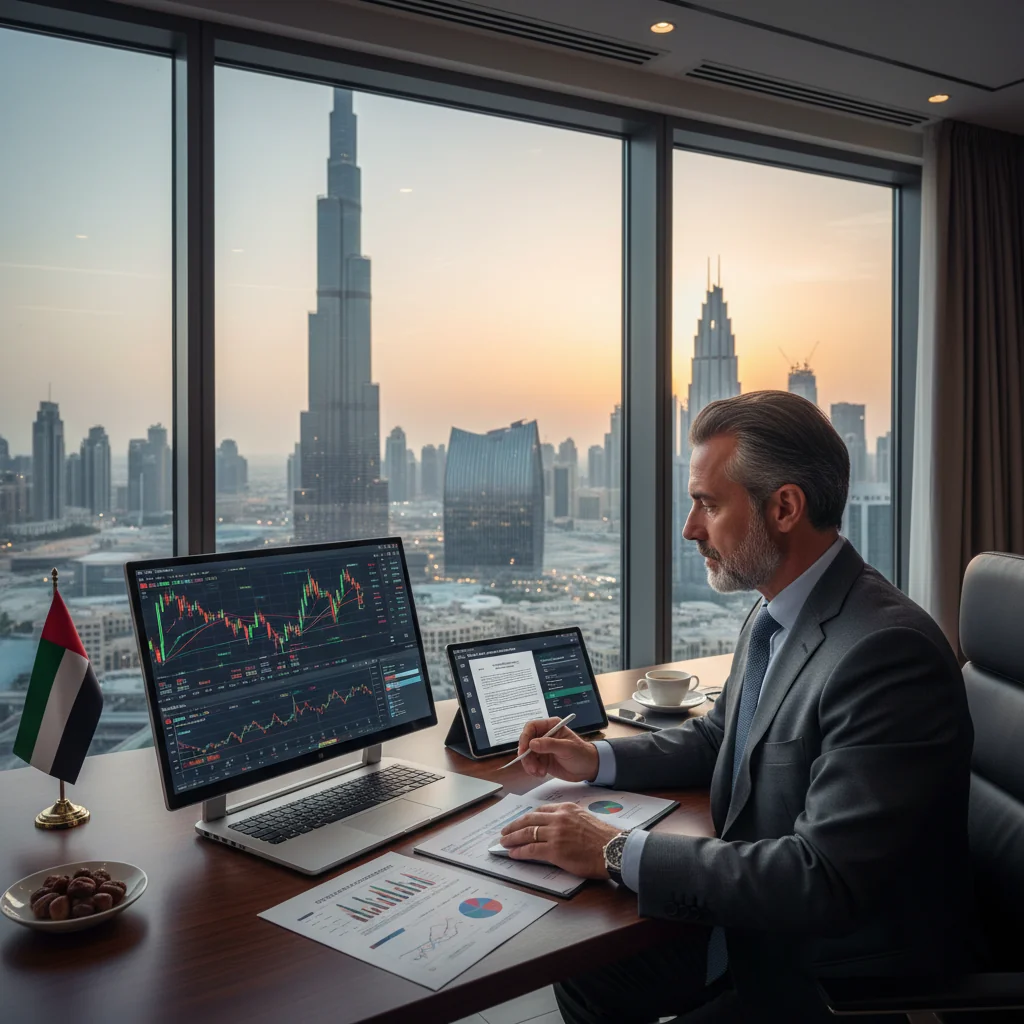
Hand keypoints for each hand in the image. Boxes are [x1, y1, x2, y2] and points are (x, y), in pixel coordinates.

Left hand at [499, 803, 620, 878]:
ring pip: (527, 833)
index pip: (540, 810)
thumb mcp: (584, 818)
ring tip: (504, 842)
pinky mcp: (555, 850)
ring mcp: (556, 833)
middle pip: (529, 819)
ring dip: (512, 838)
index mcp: (566, 809)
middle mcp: (559, 818)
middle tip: (504, 831)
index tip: (520, 822)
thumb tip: (556, 828)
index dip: (527, 817)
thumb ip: (569, 819)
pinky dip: (520, 851)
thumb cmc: (603, 838)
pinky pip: (531, 849)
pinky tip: (514, 853)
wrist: (613, 850)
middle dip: (514, 826)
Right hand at [515, 718, 599, 780]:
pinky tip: (542, 773)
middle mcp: (544, 735)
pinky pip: (531, 763)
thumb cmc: (581, 754)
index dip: (525, 737)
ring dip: (530, 764)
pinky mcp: (542, 760)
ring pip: (527, 754)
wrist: (588, 768)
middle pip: (526, 742)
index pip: (531, 727)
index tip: (523, 750)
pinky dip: (533, 770)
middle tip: (532, 767)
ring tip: (540, 772)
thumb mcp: (567, 748)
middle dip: (526, 755)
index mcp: (551, 726)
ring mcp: (542, 748)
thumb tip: (532, 743)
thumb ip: (550, 745)